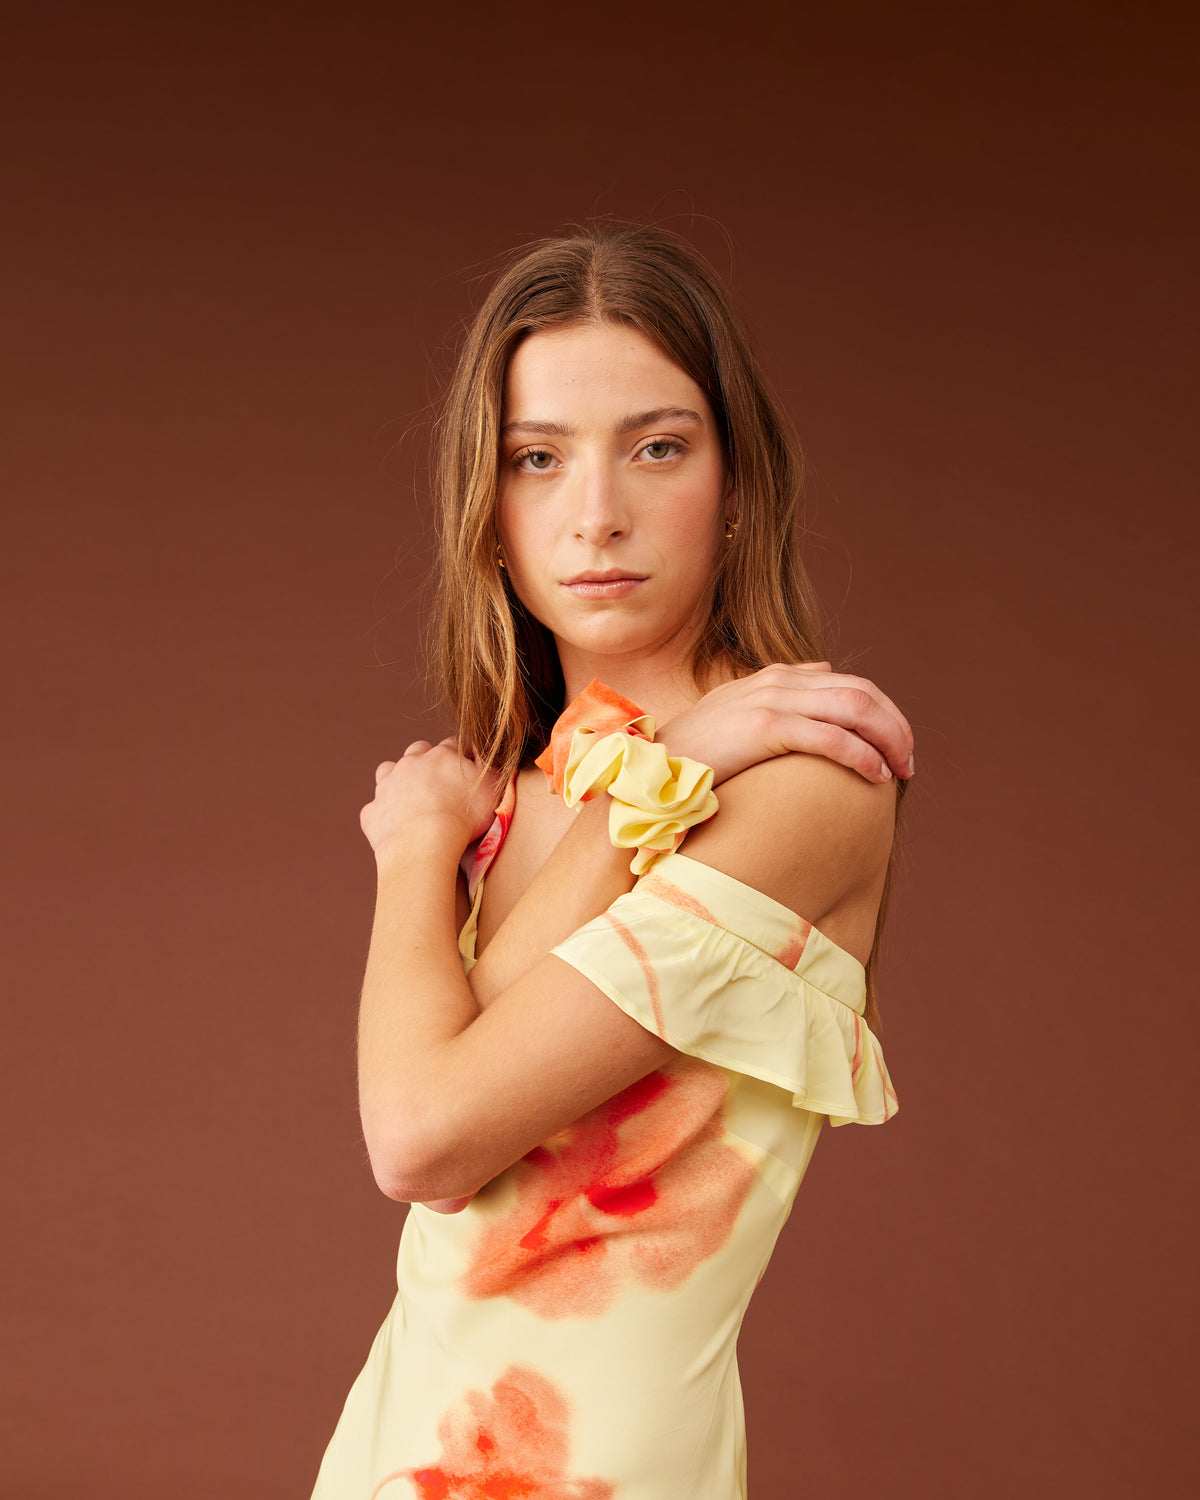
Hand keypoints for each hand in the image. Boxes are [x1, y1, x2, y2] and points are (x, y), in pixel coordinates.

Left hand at [360, 738, 505, 863]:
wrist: (424, 843)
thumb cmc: (463, 817)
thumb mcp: (491, 787)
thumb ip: (488, 768)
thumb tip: (481, 756)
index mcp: (441, 756)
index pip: (451, 745)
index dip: (459, 756)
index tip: (465, 769)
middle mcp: (411, 764)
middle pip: (417, 751)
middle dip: (425, 761)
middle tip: (437, 783)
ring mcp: (388, 786)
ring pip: (388, 771)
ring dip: (398, 780)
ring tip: (410, 799)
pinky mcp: (373, 811)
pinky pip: (376, 808)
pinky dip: (384, 814)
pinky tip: (396, 826)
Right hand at [659, 663, 913, 785]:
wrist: (650, 767)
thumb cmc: (696, 754)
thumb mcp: (741, 716)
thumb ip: (782, 698)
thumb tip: (822, 673)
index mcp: (777, 676)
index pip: (850, 683)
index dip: (884, 713)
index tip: (897, 748)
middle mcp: (778, 680)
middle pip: (861, 692)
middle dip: (895, 726)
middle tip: (910, 762)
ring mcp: (770, 700)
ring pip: (853, 708)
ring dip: (887, 739)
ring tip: (900, 770)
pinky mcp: (762, 727)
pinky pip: (829, 736)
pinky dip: (861, 755)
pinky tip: (875, 776)